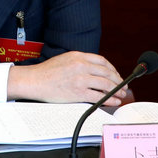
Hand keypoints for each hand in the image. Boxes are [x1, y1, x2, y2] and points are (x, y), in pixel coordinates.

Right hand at [6, 51, 127, 105]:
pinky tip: (113, 101)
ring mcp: (80, 79)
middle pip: (107, 72)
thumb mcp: (65, 59)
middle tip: (123, 86)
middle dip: (118, 80)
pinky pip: (99, 96)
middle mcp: (81, 66)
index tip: (116, 74)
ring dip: (117, 90)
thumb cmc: (47, 72)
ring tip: (121, 94)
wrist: (34, 81)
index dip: (112, 69)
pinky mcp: (78, 92)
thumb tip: (95, 70)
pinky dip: (109, 99)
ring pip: (106, 84)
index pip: (102, 61)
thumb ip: (80, 62)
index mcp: (78, 56)